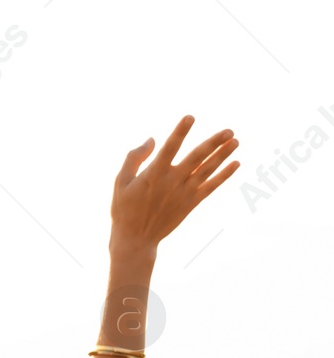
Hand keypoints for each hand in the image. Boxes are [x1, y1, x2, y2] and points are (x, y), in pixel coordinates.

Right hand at [110, 115, 238, 253]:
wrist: (136, 240)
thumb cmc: (125, 209)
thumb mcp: (120, 182)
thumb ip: (134, 158)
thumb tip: (152, 139)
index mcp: (153, 174)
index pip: (169, 148)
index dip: (180, 132)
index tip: (190, 117)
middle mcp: (172, 181)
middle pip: (197, 157)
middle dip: (214, 143)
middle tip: (229, 131)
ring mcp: (184, 193)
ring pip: (208, 169)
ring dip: (223, 155)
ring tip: (236, 141)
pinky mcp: (191, 203)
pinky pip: (212, 186)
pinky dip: (224, 175)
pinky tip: (236, 163)